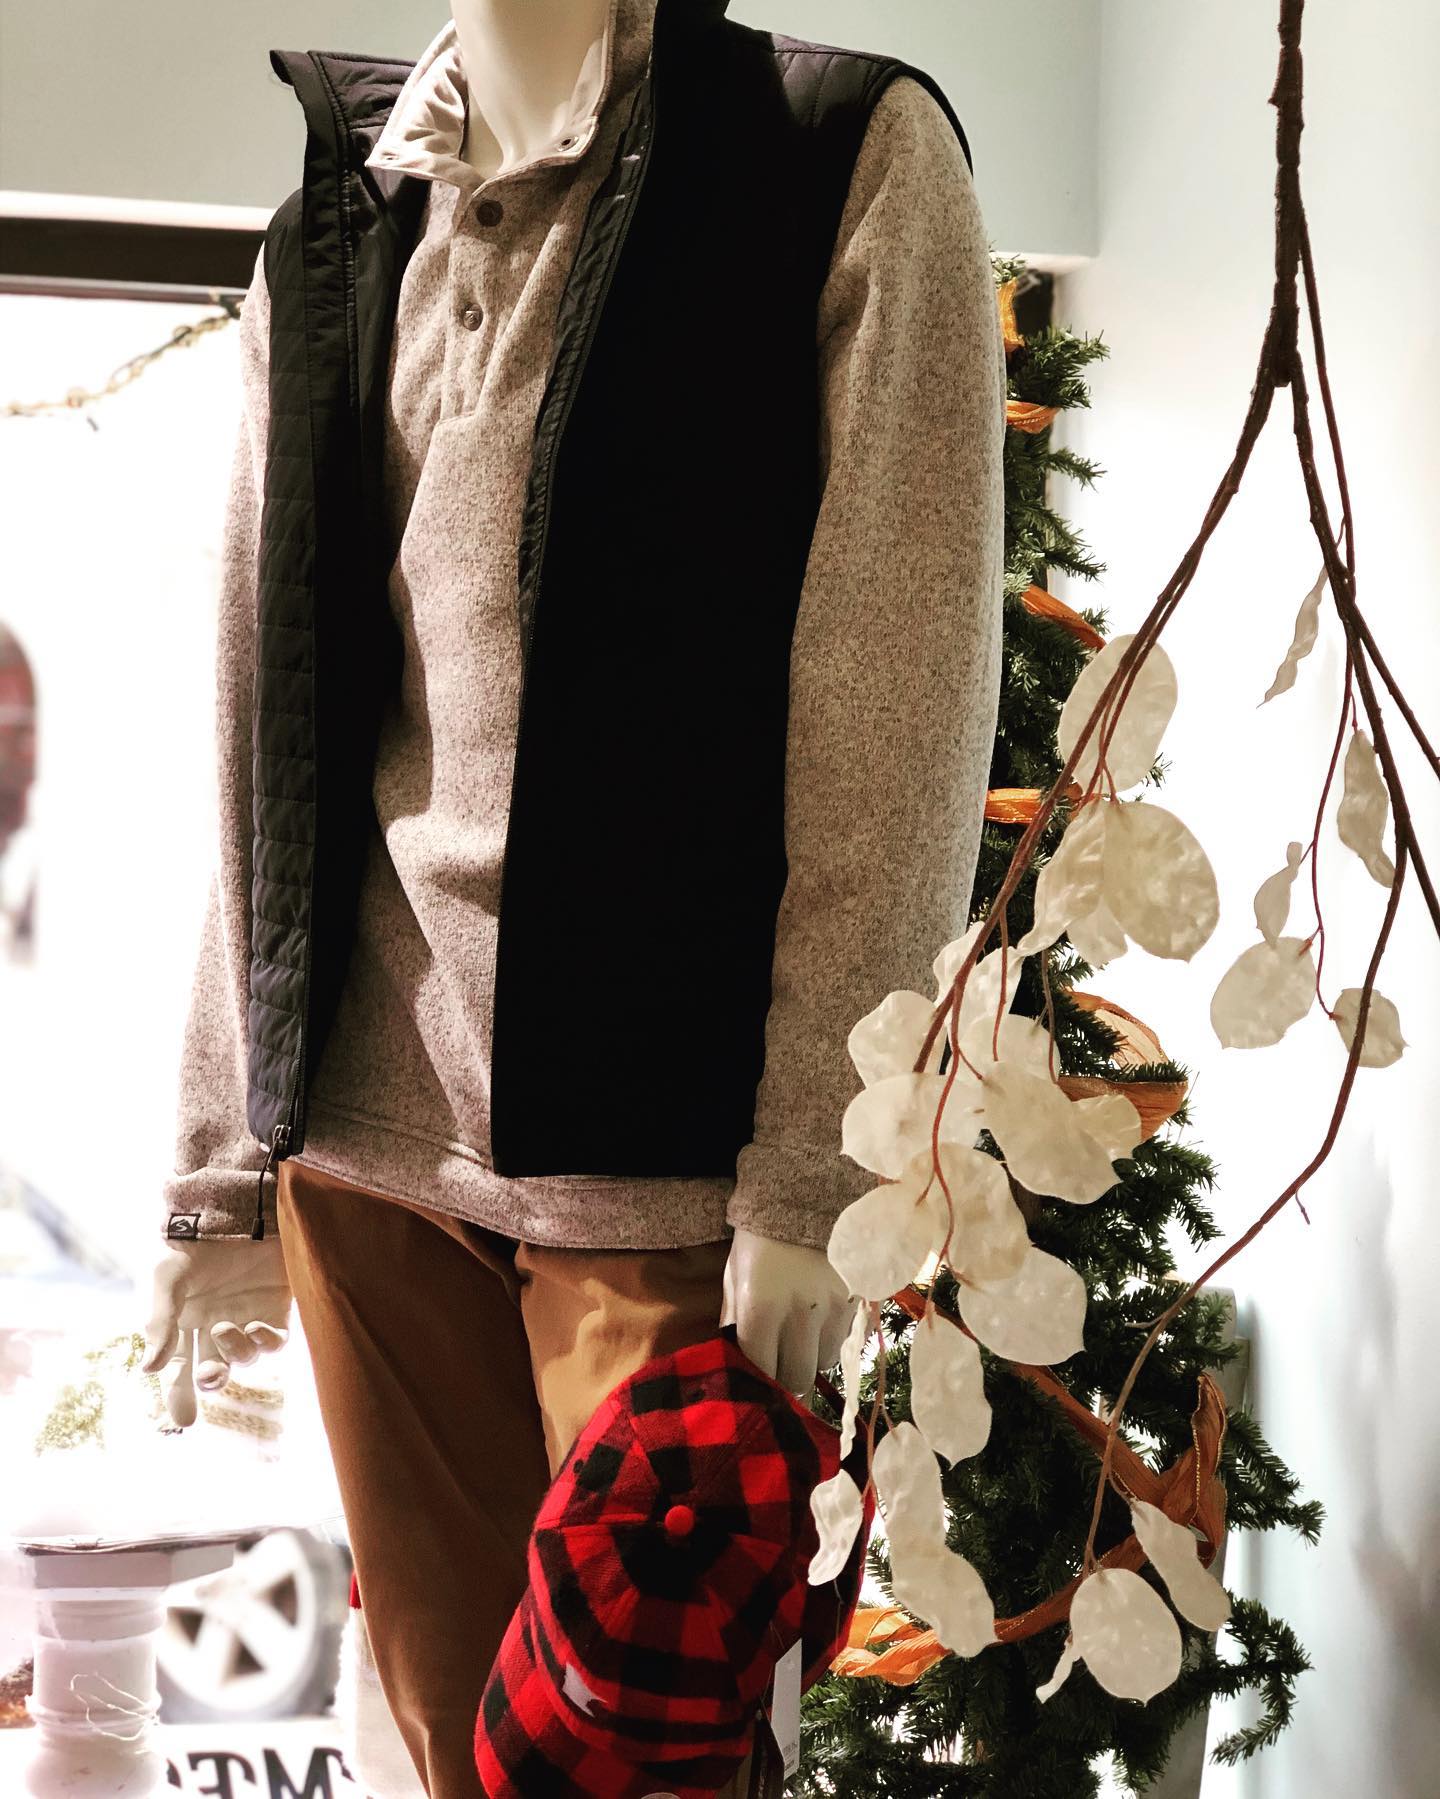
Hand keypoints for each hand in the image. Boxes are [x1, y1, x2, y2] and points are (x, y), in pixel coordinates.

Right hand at [141, 1238, 291, 1427]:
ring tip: (225, 1328)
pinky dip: (267, 1341)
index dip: (179, 1396)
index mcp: (183, 1321)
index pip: (179, 1368)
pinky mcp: (278, 1304)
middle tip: (209, 1373)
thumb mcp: (165, 1278)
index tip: (184, 1421)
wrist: (232, 1202)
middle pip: (214, 1368)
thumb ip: (159, 1323)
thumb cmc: (192, 1240)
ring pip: (246, 1356)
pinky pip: (276, 1339)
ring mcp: (248, 1315)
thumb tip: (148, 1370)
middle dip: (211, 1379)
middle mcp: (215, 1323)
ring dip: (236, 1351)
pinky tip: (256, 1327)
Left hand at [721, 1227, 853, 1396]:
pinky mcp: (857, 1301)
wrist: (806, 1195)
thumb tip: (735, 1363)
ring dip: (810, 1357)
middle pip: (797, 1378)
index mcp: (762, 1307)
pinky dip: (831, 1339)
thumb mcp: (735, 1277)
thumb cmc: (760, 1240)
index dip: (757, 1379)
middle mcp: (801, 1313)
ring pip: (824, 1363)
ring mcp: (834, 1308)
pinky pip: (845, 1342)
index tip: (756, 1376)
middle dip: (786, 1376)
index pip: (761, 1370)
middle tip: (780, 1362)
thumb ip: (733, 1322)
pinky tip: (820, 1318)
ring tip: (800, 1334)